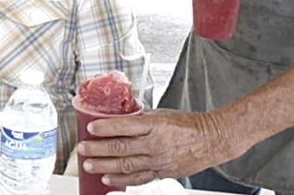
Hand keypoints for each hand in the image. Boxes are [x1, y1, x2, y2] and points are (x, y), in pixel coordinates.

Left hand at [76, 109, 247, 187]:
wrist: (211, 139)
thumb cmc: (188, 124)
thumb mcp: (162, 113)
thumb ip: (141, 117)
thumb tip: (121, 115)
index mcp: (155, 125)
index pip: (124, 126)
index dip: (105, 127)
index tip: (90, 127)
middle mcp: (155, 144)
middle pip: (121, 147)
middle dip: (98, 149)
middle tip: (82, 148)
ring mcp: (158, 160)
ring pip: (126, 165)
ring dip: (104, 166)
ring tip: (89, 164)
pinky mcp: (162, 172)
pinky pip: (138, 178)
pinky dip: (122, 180)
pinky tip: (108, 179)